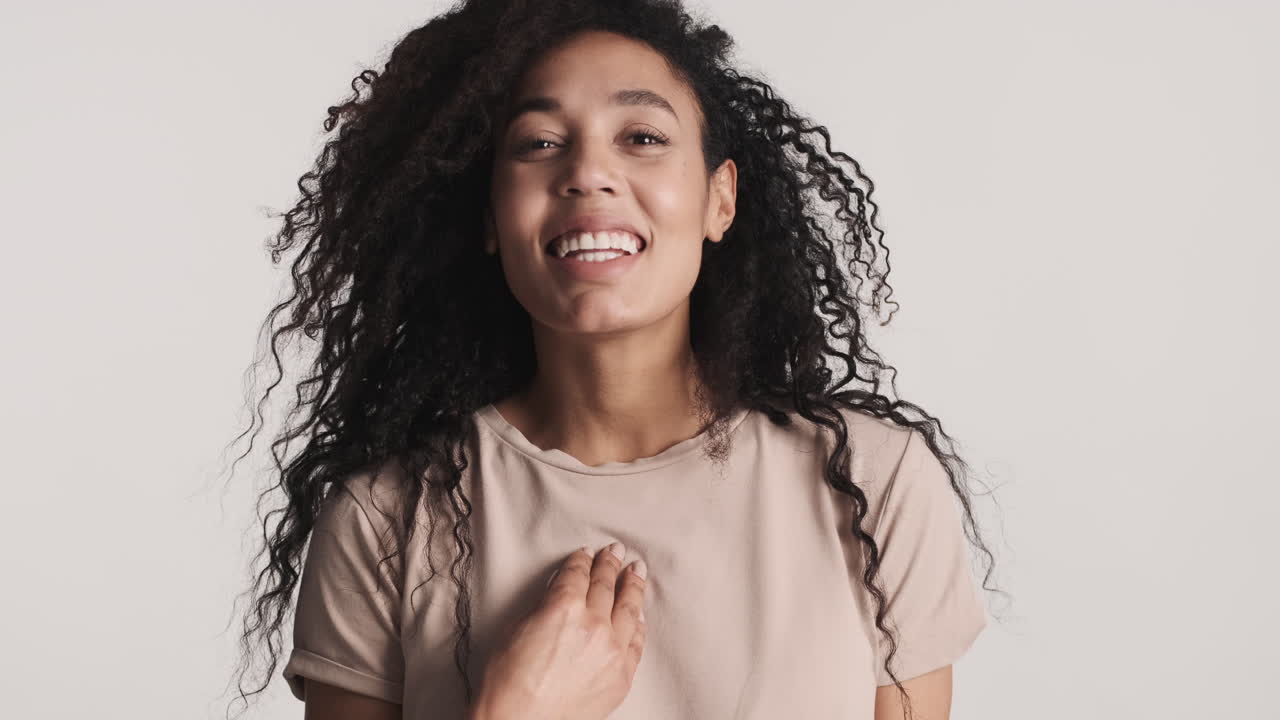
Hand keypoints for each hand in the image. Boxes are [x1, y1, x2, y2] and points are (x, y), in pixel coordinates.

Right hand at [473, 543, 648, 719]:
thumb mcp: (516, 629)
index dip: (581, 560)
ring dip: (633, 586)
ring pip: (629, 608)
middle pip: (606, 584)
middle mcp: (593, 624)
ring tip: (637, 571)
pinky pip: (636, 641)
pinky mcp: (621, 675)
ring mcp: (612, 650)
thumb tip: (559, 595)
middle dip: (609, 564)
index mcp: (563, 607)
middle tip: (615, 552)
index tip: (586, 554)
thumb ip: (544, 606)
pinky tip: (639, 612)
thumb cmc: (508, 683)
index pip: (577, 573)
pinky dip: (638, 623)